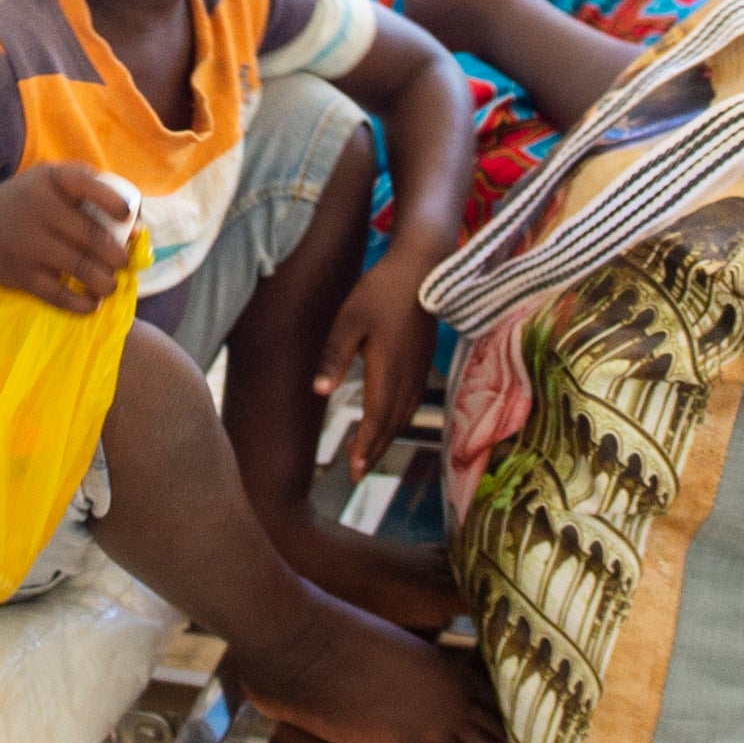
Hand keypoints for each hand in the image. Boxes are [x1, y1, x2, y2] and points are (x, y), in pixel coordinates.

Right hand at [0, 162, 134, 315]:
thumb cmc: (27, 202)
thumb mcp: (51, 182)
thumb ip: (93, 194)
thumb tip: (137, 229)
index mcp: (50, 180)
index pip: (86, 184)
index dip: (113, 202)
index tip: (128, 217)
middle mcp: (38, 209)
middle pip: (91, 235)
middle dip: (117, 254)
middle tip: (123, 262)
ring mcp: (28, 244)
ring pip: (80, 267)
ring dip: (105, 281)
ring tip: (111, 285)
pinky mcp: (21, 275)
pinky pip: (58, 295)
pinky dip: (81, 303)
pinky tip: (92, 303)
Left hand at [319, 256, 438, 468]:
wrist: (422, 268)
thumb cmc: (380, 291)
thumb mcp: (349, 321)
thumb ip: (334, 357)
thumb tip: (319, 392)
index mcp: (387, 370)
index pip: (376, 419)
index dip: (365, 446)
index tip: (353, 469)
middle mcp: (408, 377)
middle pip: (392, 425)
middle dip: (374, 451)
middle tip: (358, 475)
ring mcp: (420, 370)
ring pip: (405, 416)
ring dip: (387, 438)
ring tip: (370, 454)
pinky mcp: (424, 361)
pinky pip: (413, 402)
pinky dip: (399, 420)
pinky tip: (391, 422)